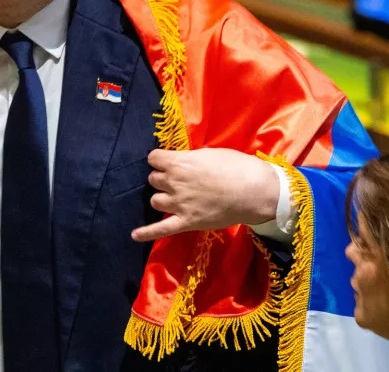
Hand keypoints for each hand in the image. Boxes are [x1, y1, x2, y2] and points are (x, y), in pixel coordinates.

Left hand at [131, 148, 279, 241]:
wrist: (254, 191)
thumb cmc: (237, 167)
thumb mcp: (210, 154)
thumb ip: (191, 159)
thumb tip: (183, 162)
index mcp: (178, 163)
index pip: (153, 158)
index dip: (160, 160)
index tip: (168, 162)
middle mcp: (173, 182)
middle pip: (154, 179)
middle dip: (163, 179)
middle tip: (178, 181)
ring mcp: (178, 204)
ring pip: (155, 201)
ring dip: (162, 198)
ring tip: (174, 199)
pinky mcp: (185, 222)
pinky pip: (160, 229)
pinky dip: (146, 233)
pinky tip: (134, 235)